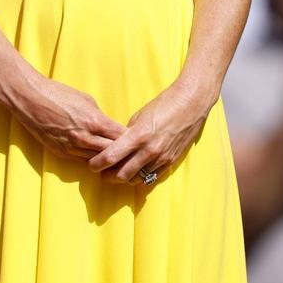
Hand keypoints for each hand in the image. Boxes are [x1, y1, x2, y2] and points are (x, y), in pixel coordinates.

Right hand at [15, 74, 125, 162]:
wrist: (31, 99)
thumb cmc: (59, 94)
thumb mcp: (87, 100)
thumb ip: (100, 117)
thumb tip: (109, 127)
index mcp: (94, 121)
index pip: (120, 137)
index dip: (130, 140)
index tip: (137, 140)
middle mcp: (85, 138)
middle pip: (112, 153)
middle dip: (122, 154)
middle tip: (131, 155)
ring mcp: (72, 148)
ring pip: (97, 160)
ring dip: (106, 160)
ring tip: (116, 161)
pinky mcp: (61, 153)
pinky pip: (81, 160)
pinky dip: (90, 159)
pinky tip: (96, 158)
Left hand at [87, 81, 209, 184]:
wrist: (190, 104)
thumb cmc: (163, 104)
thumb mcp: (140, 115)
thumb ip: (128, 132)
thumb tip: (117, 144)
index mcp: (138, 135)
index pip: (111, 156)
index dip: (98, 163)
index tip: (92, 164)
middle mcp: (149, 150)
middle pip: (122, 173)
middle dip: (108, 175)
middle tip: (101, 172)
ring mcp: (161, 158)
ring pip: (136, 179)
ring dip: (123, 178)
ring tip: (116, 173)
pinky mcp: (170, 161)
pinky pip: (151, 177)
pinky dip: (140, 178)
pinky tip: (134, 173)